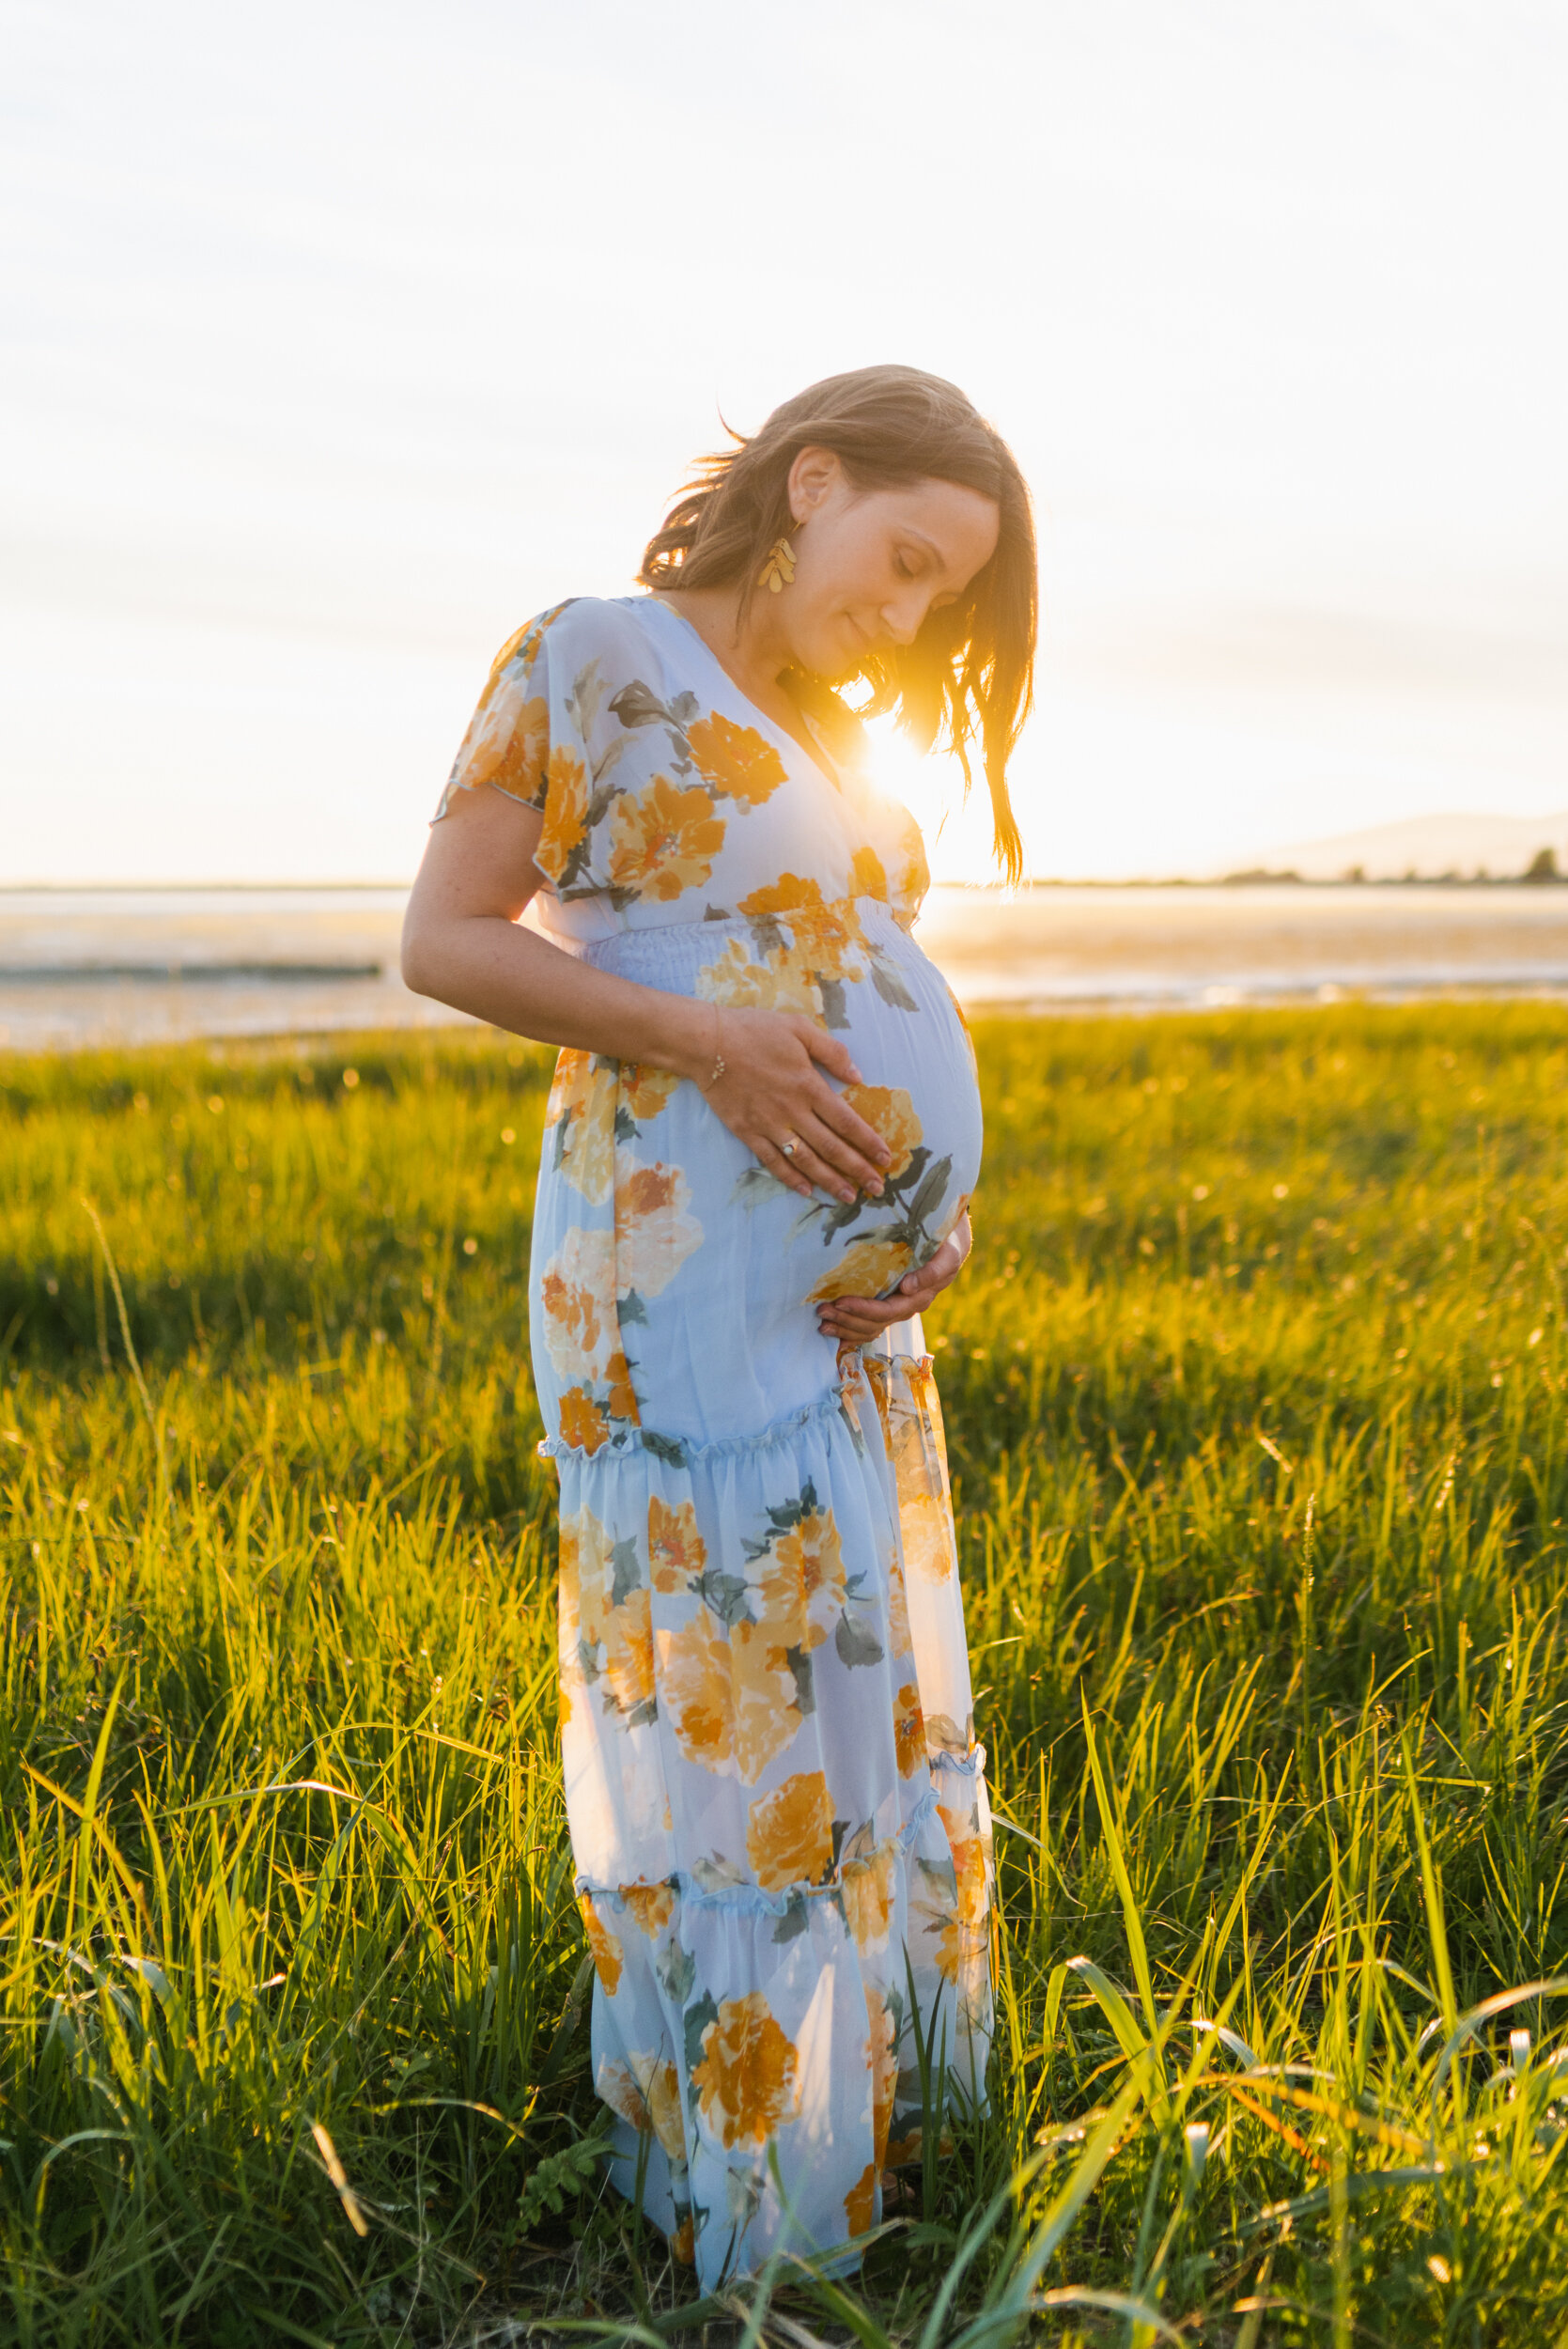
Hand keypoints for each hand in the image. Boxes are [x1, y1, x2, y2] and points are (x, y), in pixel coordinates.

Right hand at [702, 1009, 891, 1204]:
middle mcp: (793, 1111)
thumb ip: (832, 1052)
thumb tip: (858, 1076)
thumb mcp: (799, 1028)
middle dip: (857, 1170)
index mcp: (809, 1086)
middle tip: (876, 1188)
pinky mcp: (747, 1133)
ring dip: (829, 1181)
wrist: (706, 1042)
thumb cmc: (754, 1030)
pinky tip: (806, 1191)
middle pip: (831, 1147)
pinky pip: (772, 1162)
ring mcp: (768, 1125)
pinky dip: (790, 1178)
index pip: (847, 1122)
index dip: (868, 1143)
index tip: (886, 1158)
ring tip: (848, 1197)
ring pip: (805, 1160)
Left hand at [816, 1213, 972, 1343]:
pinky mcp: (888, 1306)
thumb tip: (908, 1288)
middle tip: (822, 1310)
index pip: (887, 1311)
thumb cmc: (946, 1244)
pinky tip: (833, 1331)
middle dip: (846, 1318)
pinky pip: (869, 1326)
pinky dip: (850, 1331)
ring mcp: (897, 1309)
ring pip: (870, 1327)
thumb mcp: (947, 1253)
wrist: (949, 1243)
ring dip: (845, 1326)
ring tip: (822, 1322)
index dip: (863, 1309)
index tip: (840, 1301)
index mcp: (920, 1297)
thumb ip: (933, 1271)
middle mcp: (907, 1307)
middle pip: (874, 1322)